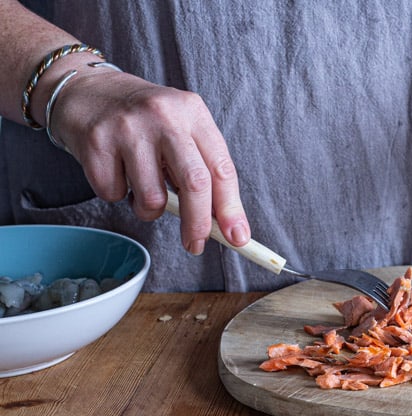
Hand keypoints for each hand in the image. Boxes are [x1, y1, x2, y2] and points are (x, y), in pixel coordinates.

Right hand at [50, 65, 249, 254]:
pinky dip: (117, 194)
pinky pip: (114, 194)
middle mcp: (164, 116)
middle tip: (196, 243)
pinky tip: (116, 171)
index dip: (232, 208)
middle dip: (199, 224)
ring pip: (152, 199)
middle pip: (194, 183)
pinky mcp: (96, 142)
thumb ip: (201, 168)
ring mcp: (128, 128)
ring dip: (149, 209)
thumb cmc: (143, 120)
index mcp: (193, 112)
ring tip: (142, 187)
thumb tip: (222, 222)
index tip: (238, 237)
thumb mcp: (180, 130)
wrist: (86, 89)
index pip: (221, 168)